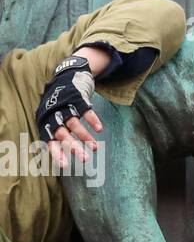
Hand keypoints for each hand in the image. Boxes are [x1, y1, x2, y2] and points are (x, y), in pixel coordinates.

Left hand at [38, 47, 109, 164]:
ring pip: (74, 124)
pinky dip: (92, 120)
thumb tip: (64, 156)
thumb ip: (58, 134)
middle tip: (85, 159)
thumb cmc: (60, 104)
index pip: (49, 140)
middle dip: (74, 147)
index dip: (57, 153)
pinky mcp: (76, 97)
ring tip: (95, 148)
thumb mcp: (53, 117)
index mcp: (46, 121)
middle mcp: (53, 114)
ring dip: (85, 137)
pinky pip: (85, 110)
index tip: (66, 166)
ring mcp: (65, 105)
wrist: (66, 75)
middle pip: (63, 133)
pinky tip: (99, 129)